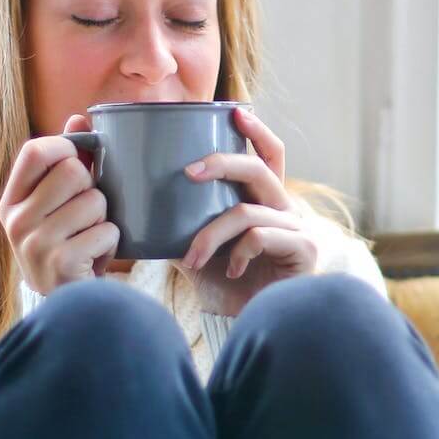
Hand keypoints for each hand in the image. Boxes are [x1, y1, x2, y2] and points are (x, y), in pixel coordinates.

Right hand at [0, 113, 118, 294]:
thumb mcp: (56, 205)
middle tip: (87, 212)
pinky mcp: (61, 263)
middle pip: (73, 171)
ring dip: (105, 218)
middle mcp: (16, 221)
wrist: (66, 305)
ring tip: (91, 237)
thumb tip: (78, 117)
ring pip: (95, 201)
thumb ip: (66, 161)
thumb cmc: (65, 245)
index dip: (65, 147)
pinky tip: (96, 256)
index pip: (35, 151)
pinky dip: (111, 242)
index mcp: (11, 202)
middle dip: (93, 189)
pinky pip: (106, 230)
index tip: (78, 161)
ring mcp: (36, 243)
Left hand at [175, 106, 318, 315]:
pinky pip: (260, 236)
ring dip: (210, 234)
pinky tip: (231, 270)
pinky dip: (237, 252)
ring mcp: (297, 229)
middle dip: (221, 163)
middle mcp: (285, 210)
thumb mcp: (196, 248)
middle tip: (187, 172)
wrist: (247, 326)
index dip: (257, 132)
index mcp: (265, 201)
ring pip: (246, 211)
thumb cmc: (225, 286)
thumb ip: (179, 223)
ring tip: (191, 258)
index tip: (236, 112)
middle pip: (258, 169)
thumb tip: (135, 202)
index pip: (269, 156)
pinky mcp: (303, 250)